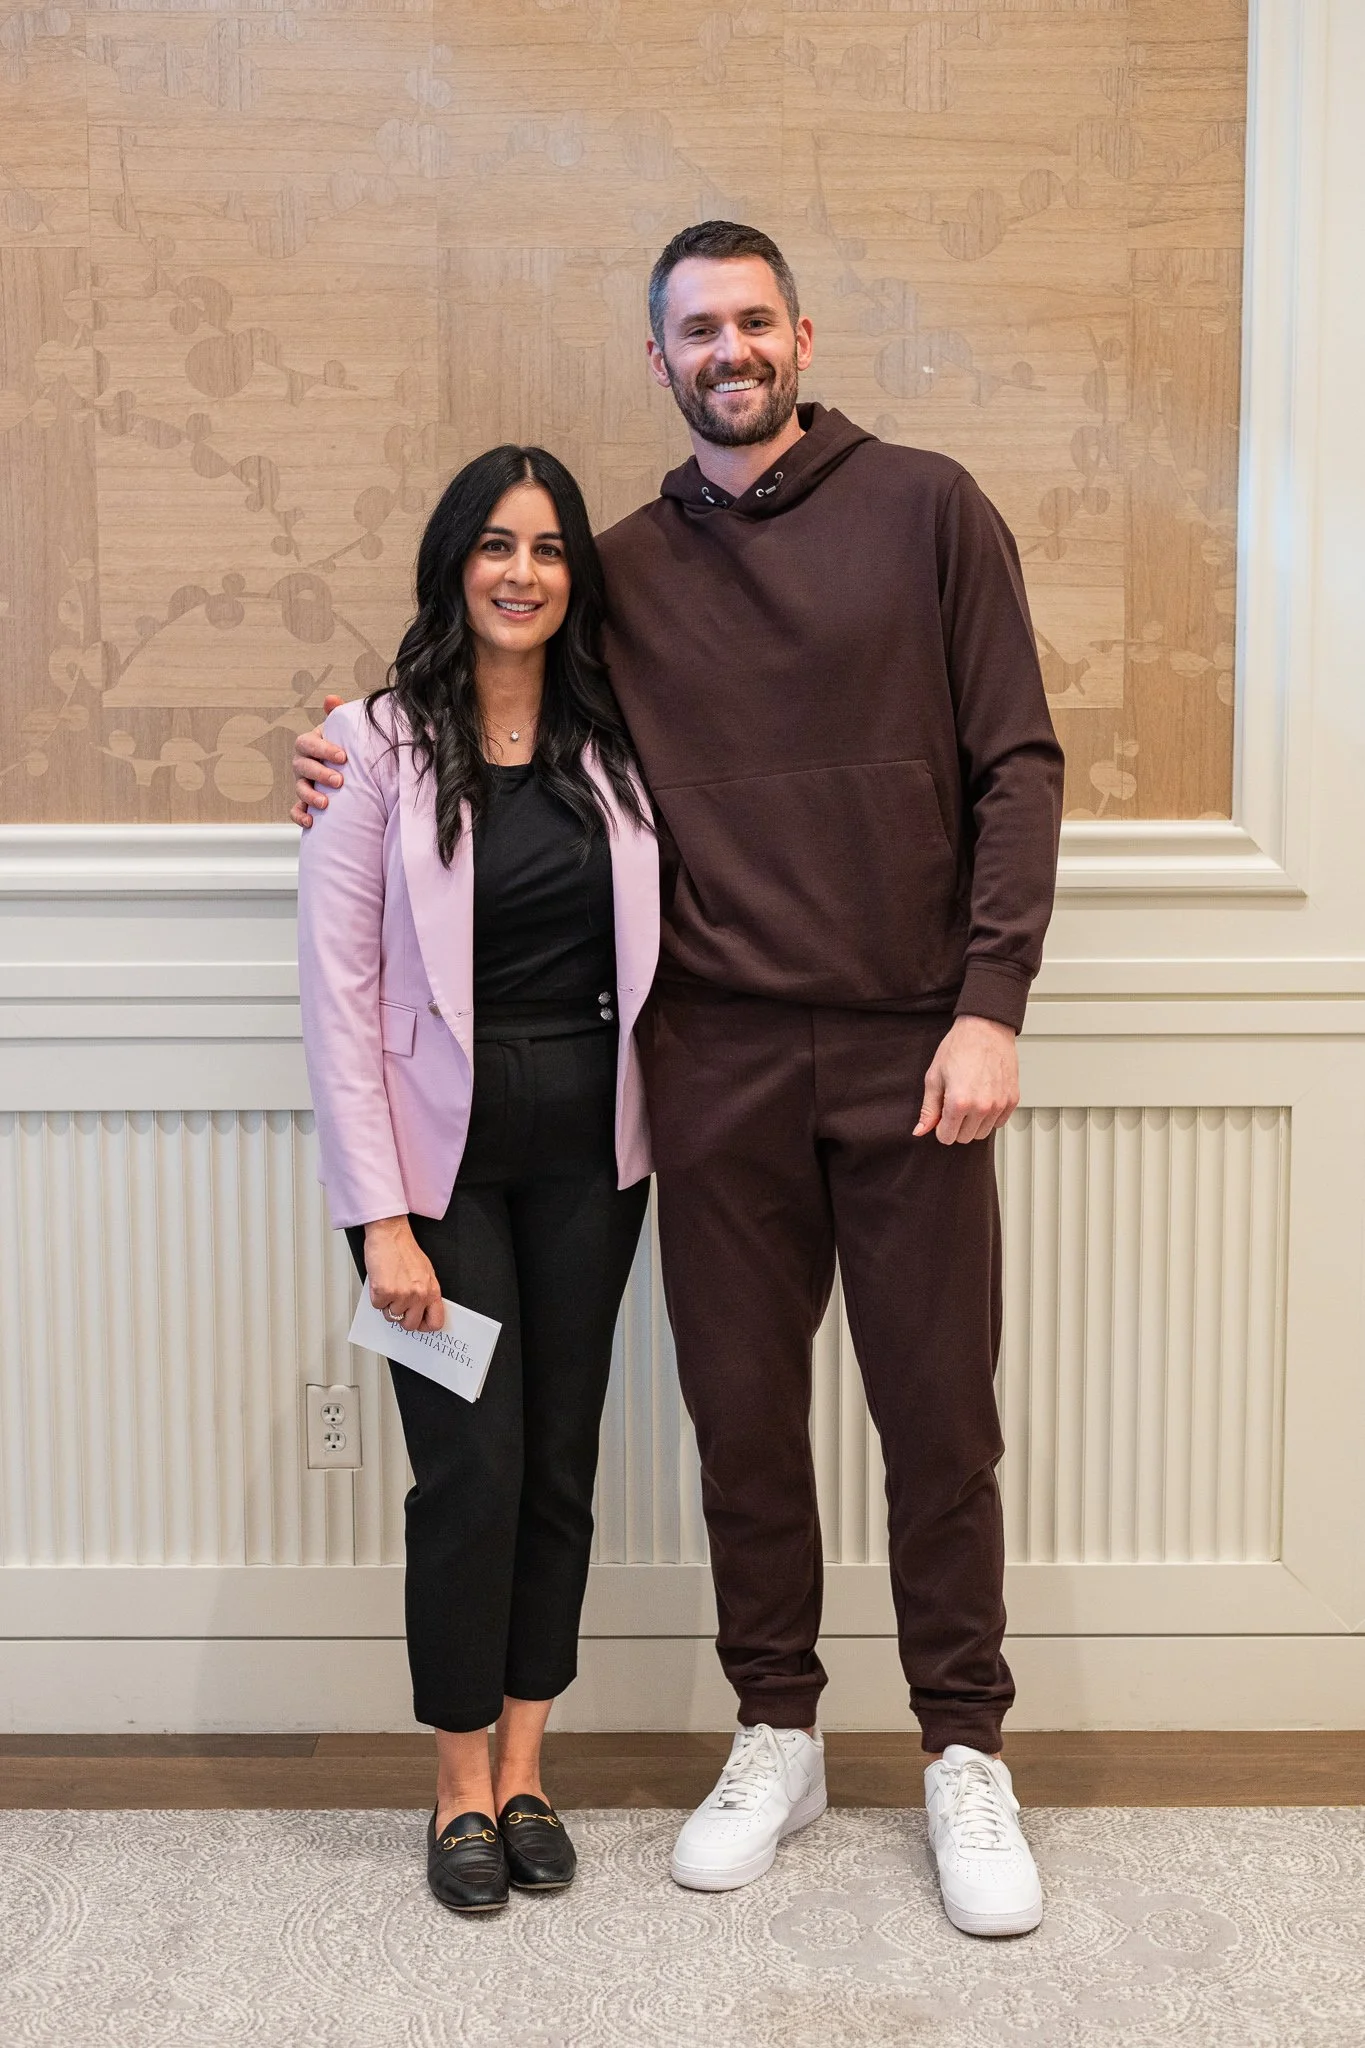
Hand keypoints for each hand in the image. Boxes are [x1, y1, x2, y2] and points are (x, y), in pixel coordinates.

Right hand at [291, 694, 346, 826]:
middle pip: (303, 767)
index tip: (343, 757)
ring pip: (299, 789)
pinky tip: (311, 822)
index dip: (323, 749)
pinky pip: (296, 811)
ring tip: (325, 804)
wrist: (350, 770)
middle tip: (339, 781)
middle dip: (320, 774)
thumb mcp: (343, 730)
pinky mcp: (305, 803)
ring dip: (310, 797)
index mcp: (310, 744)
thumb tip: (330, 699)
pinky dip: (300, 817)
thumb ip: (337, 715)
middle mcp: (302, 763)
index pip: (308, 743)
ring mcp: (302, 783)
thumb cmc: (345, 746)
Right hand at [363, 1217, 443, 1330]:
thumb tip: (421, 1310)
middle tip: (397, 1304)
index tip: (417, 1322)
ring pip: (391, 1316)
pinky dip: (376, 1296)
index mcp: (432, 1290)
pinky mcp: (384, 1292)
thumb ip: (425, 1292)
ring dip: (387, 1305)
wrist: (390, 1234)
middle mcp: (419, 1295)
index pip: (435, 1322)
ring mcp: (402, 1295)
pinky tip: (381, 1281)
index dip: (424, 1326)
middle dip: (401, 1317)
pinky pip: (377, 1306)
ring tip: (389, 1286)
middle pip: (410, 1325)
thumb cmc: (404, 1250)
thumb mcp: (425, 1272)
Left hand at [915, 1015, 1019, 1144]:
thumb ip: (928, 1108)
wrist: (986, 1028)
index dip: (940, 1127)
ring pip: (982, 1133)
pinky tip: (983, 1098)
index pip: (947, 1137)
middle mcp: (981, 1107)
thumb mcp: (934, 1077)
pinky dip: (990, 1116)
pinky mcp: (1012, 1100)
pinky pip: (999, 1123)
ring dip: (974, 1123)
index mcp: (958, 1103)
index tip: (941, 1115)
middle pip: (965, 1138)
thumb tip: (920, 1131)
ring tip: (969, 1100)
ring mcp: (999, 1105)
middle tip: (954, 1105)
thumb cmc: (959, 1047)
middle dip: (956, 1126)